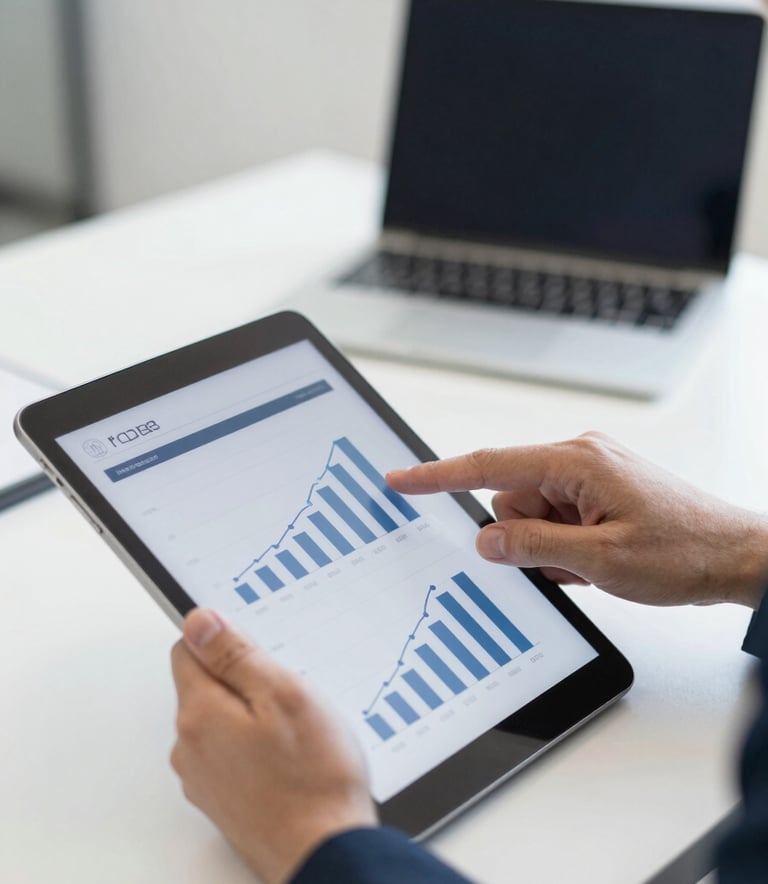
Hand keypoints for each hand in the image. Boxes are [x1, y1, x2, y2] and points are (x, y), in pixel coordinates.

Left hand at [171, 608, 376, 883]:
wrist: (325, 853)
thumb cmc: (313, 779)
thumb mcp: (284, 693)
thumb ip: (236, 654)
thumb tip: (199, 621)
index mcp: (200, 714)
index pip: (188, 648)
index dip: (226, 641)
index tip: (258, 653)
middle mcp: (190, 747)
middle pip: (206, 685)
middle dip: (245, 681)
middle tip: (288, 697)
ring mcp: (204, 777)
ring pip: (222, 719)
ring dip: (253, 715)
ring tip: (295, 734)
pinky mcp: (223, 799)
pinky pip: (232, 752)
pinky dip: (256, 747)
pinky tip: (290, 759)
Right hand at [388, 432, 767, 608]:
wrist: (739, 557)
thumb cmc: (684, 552)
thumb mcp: (600, 561)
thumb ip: (532, 547)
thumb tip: (485, 540)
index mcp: (576, 461)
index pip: (488, 466)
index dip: (437, 475)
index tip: (399, 478)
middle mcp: (579, 458)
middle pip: (510, 498)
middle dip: (525, 536)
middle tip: (569, 562)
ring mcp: (589, 474)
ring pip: (531, 514)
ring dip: (548, 546)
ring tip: (593, 562)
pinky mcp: (597, 491)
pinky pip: (555, 519)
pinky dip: (565, 545)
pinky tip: (599, 558)